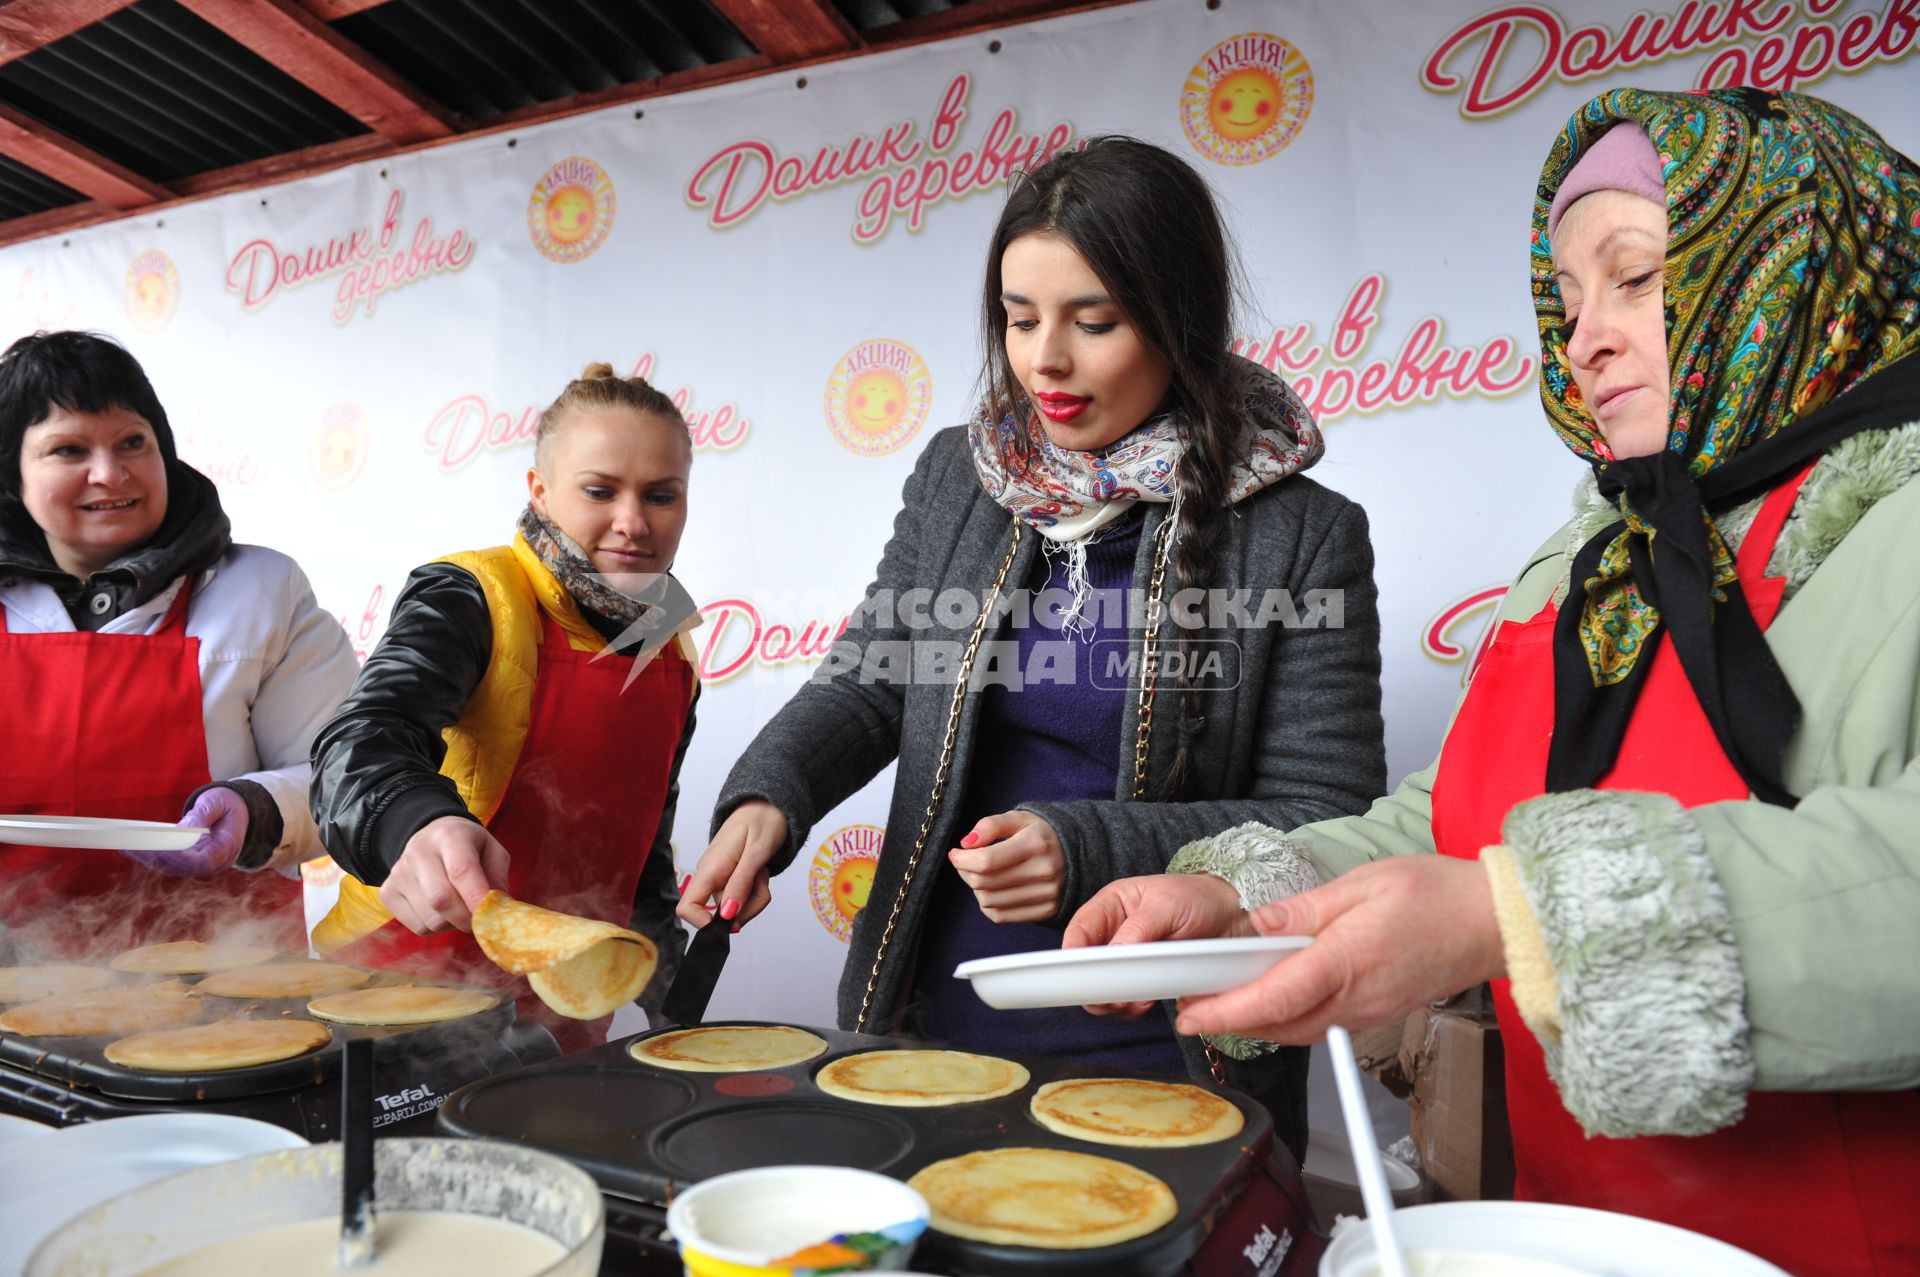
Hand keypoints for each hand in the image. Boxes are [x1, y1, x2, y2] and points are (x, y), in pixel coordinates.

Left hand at [122, 786, 249, 877]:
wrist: (237, 813)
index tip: (163, 848)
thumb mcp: (219, 802)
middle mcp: (215, 862)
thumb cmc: (228, 805)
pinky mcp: (189, 862)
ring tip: (126, 846)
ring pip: (172, 868)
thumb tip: (183, 830)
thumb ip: (203, 815)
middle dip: (157, 857)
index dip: (182, 858)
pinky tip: (130, 848)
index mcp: (227, 848)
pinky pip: (168, 863)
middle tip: (134, 846)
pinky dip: (149, 857)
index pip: (203, 862)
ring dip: (148, 859)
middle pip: (182, 867)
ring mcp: (201, 865)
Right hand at [380, 816, 509, 934]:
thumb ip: (498, 877)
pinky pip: (417, 926)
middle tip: (479, 919)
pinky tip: (441, 912)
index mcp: (450, 835)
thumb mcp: (492, 850)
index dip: (477, 897)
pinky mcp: (388, 892)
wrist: (431, 838)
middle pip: (441, 899)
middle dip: (465, 918)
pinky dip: (436, 928)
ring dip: (452, 924)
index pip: (461, 870)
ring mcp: (399, 872)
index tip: (489, 916)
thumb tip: (495, 910)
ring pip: (430, 919)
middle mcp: (419, 851)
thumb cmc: (469, 847)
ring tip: (459, 909)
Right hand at [679, 800, 785, 928]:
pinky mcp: (730, 879)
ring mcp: (719, 878)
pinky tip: (760, 873)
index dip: (702, 922)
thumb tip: (727, 916)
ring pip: (736, 908)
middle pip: (721, 913)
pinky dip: (757, 892)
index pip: (686, 907)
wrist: (769, 805)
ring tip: (762, 872)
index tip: (730, 921)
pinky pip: (743, 898)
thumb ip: (741, 884)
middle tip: (763, 881)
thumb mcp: (756, 854)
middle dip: (749, 906)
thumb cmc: (762, 822)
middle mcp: (710, 876)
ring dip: (756, 897)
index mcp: (709, 869)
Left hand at [948, 810, 1064, 923]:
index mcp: (1036, 843)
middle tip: (965, 862)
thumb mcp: (1019, 819)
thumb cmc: (1040, 834)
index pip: (986, 861)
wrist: (1077, 853)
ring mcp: (1046, 894)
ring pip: (988, 901)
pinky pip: (1000, 916)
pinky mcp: (1045, 910)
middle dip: (965, 871)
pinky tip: (992, 889)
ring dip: (975, 888)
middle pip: (984, 882)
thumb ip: (990, 825)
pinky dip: (987, 904)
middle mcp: (1044, 871)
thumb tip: (966, 843)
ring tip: (980, 874)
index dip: (962, 859)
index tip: (956, 853)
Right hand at [1064, 873, 1252, 1018]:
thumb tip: (1114, 955)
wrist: (1233, 917)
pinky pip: (1127, 997)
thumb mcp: (1167, 906)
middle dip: (1095, 984)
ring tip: (1134, 1000)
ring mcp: (1129, 957)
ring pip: (1104, 985)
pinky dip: (1132, 1005)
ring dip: (1114, 999)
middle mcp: (1115, 932)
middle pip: (1087, 964)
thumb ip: (1138, 929)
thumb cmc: (1198, 899)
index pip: (1080, 931)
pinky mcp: (1145, 976)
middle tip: (1110, 998)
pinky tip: (1146, 1003)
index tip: (1079, 976)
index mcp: (1111, 905)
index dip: (1074, 954)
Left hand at [1172, 855, 1505, 1043]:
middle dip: (1230, 1019)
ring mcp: (1367, 1012)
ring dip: (1258, 1021)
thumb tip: (1258, 927)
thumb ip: (1303, 911)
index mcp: (1345, 961)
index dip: (1226, 1011)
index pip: (1274, 998)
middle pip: (1278, 1024)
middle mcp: (1354, 998)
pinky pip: (1320, 1025)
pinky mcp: (1376, 1013)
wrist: (1493, 923)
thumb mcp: (1360, 884)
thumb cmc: (1437, 895)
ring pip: (1298, 1030)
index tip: (1191, 1013)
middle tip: (1194, 1000)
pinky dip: (1288, 1017)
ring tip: (1224, 997)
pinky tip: (1274, 996)